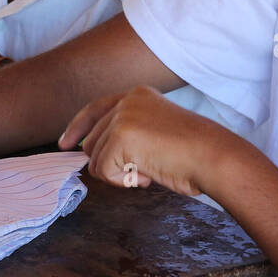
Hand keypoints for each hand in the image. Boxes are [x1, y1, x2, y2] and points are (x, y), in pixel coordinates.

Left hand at [58, 86, 234, 196]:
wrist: (213, 156)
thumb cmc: (194, 154)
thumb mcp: (155, 133)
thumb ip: (127, 135)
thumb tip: (92, 153)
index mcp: (138, 95)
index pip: (96, 109)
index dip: (78, 127)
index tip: (64, 143)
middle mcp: (127, 101)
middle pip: (91, 139)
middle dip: (108, 163)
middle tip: (143, 169)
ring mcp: (123, 116)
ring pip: (95, 158)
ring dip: (119, 174)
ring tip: (149, 169)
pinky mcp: (121, 135)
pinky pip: (103, 170)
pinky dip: (122, 181)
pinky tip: (147, 175)